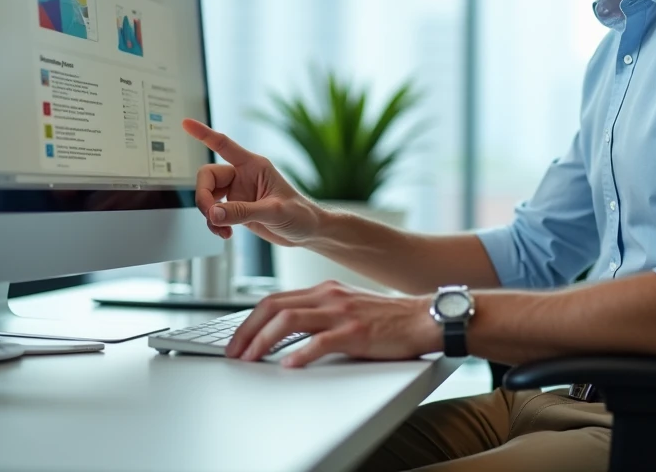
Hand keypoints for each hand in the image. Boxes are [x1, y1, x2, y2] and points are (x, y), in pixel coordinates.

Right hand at [182, 119, 320, 246]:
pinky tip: (226, 233)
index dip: (203, 134)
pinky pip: (214, 213)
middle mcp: (242, 176)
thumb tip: (213, 214)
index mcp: (254, 166)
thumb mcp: (274, 211)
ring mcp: (237, 193)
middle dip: (204, 197)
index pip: (223, 145)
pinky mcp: (236, 209)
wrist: (308, 233)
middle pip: (207, 177)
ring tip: (223, 230)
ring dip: (209, 215)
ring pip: (207, 197)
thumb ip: (242, 212)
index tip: (186, 123)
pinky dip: (214, 224)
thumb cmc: (300, 214)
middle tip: (212, 216)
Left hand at [227, 281, 440, 367]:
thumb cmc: (387, 318)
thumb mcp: (347, 306)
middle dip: (247, 331)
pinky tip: (288, 365)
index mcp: (324, 290)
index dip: (250, 321)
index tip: (236, 340)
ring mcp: (341, 313)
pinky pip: (319, 342)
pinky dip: (299, 355)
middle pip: (274, 307)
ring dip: (263, 342)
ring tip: (251, 359)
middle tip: (234, 352)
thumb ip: (320, 313)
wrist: (422, 318)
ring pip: (289, 321)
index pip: (275, 300)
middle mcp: (328, 297)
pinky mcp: (355, 333)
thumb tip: (288, 330)